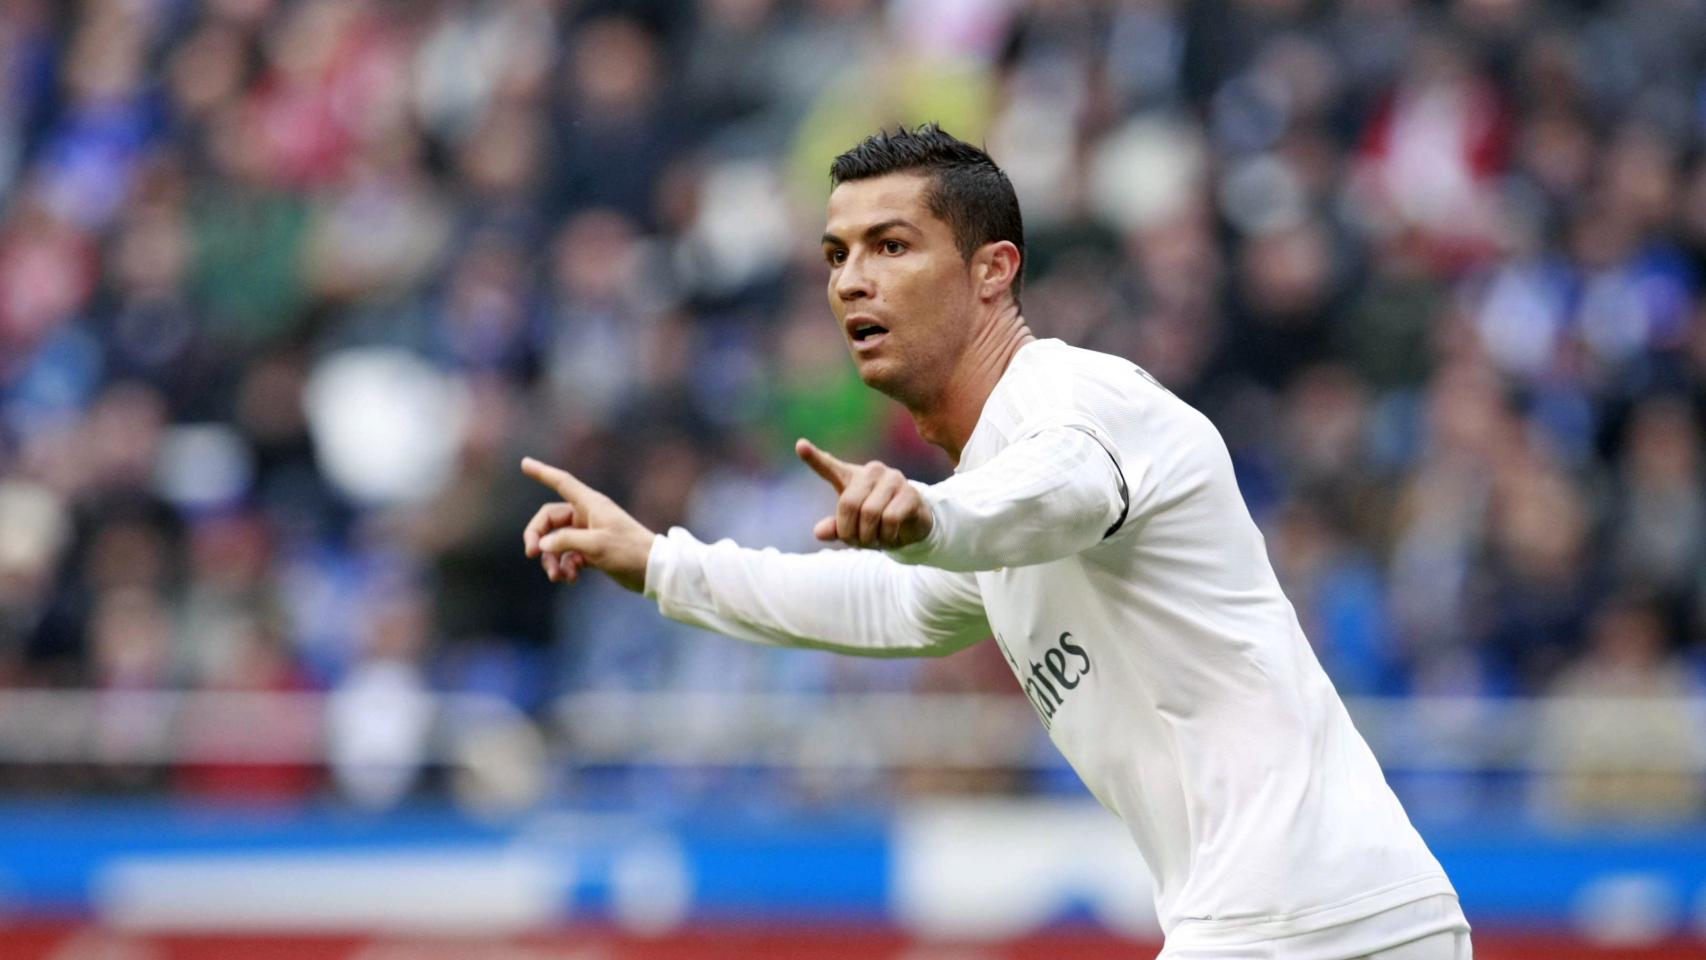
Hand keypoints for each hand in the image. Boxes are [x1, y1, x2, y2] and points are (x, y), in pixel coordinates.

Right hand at [520, 457, 654, 592]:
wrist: (654, 571)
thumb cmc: (628, 551)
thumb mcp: (595, 545)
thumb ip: (565, 541)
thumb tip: (543, 544)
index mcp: (590, 504)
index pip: (561, 482)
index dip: (542, 472)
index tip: (524, 463)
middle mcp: (587, 515)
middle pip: (549, 520)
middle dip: (538, 538)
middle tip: (531, 554)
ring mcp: (588, 534)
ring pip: (556, 542)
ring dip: (552, 560)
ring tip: (557, 577)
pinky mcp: (591, 552)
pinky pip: (568, 556)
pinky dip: (565, 567)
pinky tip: (571, 579)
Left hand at [796, 438, 933, 549]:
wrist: (912, 527)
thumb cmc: (876, 523)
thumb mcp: (853, 528)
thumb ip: (836, 528)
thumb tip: (819, 532)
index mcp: (852, 477)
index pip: (829, 467)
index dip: (814, 458)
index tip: (800, 446)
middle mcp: (872, 472)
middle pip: (848, 503)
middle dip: (850, 531)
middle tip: (856, 542)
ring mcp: (893, 479)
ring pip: (870, 513)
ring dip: (869, 536)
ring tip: (875, 540)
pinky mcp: (910, 493)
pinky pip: (890, 518)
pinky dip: (887, 535)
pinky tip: (890, 535)